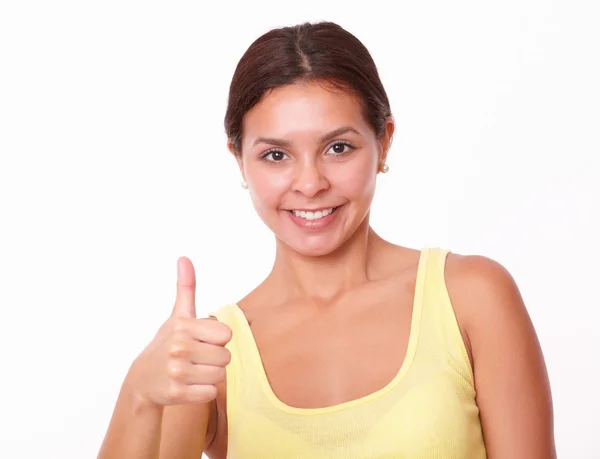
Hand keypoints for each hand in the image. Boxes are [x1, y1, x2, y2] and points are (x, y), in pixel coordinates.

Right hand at [128, 257, 231, 406]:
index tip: (201, 340)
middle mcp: (179, 348)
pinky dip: (203, 392)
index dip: (216, 339)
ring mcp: (177, 372)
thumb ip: (186, 287)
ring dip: (209, 376)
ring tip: (192, 371)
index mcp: (183, 326)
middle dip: (214, 359)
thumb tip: (184, 258)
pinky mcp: (177, 394)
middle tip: (195, 358)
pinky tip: (188, 385)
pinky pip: (210, 393)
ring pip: (220, 375)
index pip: (226, 335)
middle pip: (226, 357)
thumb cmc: (166, 343)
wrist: (142, 380)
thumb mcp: (177, 315)